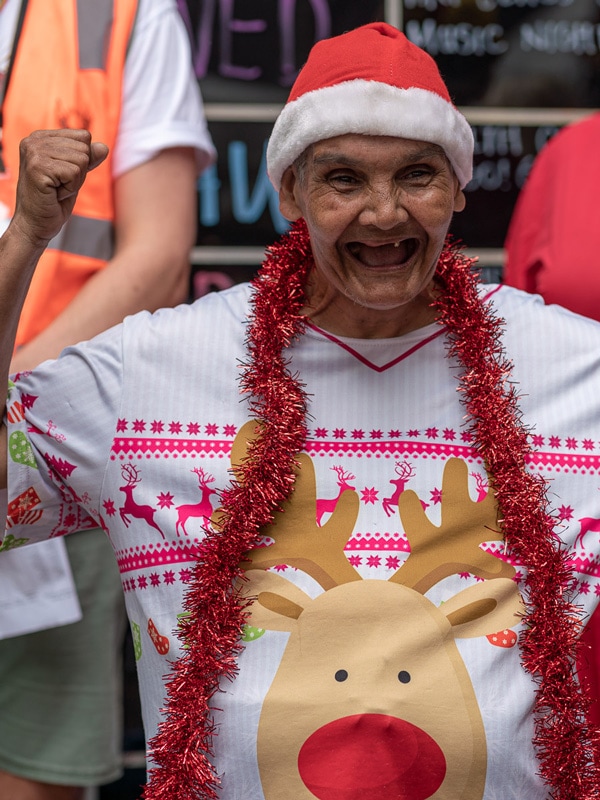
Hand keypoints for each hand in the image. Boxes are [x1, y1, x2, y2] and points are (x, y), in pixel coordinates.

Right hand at [11, 129, 108, 246]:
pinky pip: (74, 173)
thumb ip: (88, 159)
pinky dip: (70, 189)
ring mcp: (34, 152)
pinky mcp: (38, 167)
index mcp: (41, 137)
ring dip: (74, 182)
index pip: (83, 136)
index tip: (62, 175)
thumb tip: (104, 147)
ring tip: (55, 190)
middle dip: (78, 173)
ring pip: (81, 161)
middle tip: (58, 186)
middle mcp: (34, 140)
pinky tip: (54, 194)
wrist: (35, 225)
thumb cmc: (53, 201)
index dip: (81, 161)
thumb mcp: (75, 176)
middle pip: (84, 148)